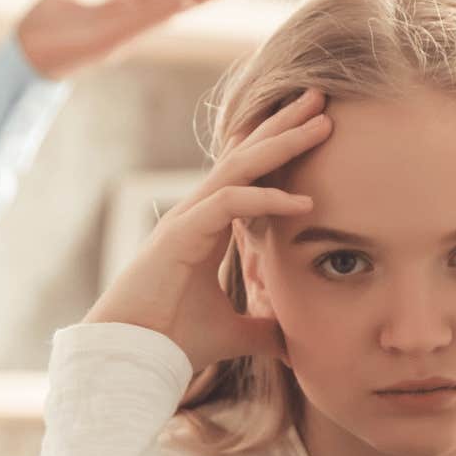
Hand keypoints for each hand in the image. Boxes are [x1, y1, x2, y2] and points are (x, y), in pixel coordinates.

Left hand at [15, 0, 232, 79]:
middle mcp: (125, 21)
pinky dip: (161, 13)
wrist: (20, 53)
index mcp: (119, 9)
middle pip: (170, 0)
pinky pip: (139, 25)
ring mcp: (119, 33)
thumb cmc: (40, 29)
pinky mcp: (107, 43)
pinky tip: (181, 2)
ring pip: (162, 12)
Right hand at [85, 90, 331, 371]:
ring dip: (281, 142)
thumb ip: (262, 329)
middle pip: (245, 155)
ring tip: (320, 123)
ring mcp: (188, 218)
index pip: (248, 174)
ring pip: (239, 167)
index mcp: (207, 226)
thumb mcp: (234, 333)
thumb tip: (293, 340)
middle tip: (320, 99)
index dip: (279, 149)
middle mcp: (197, 212)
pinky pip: (230, 202)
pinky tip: (303, 203)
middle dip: (283, 126)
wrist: (134, 356)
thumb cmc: (174, 340)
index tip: (315, 128)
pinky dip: (267, 199)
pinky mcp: (182, 234)